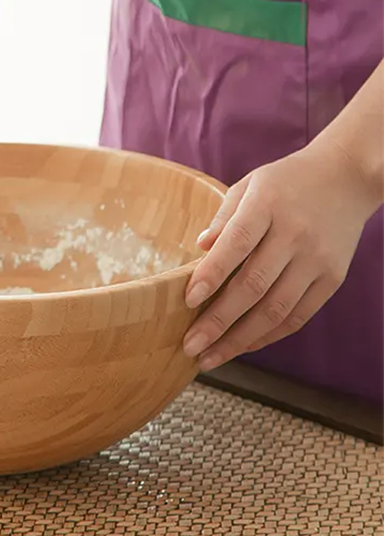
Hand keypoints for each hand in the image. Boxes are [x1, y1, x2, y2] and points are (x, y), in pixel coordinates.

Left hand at [182, 140, 379, 370]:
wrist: (347, 177)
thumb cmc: (285, 182)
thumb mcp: (249, 185)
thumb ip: (223, 217)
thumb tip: (199, 248)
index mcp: (267, 205)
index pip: (236, 244)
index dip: (211, 274)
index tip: (187, 301)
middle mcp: (295, 235)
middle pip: (254, 286)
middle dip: (218, 321)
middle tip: (190, 345)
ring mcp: (317, 260)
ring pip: (276, 310)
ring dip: (239, 339)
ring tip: (209, 358)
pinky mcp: (333, 278)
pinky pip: (298, 315)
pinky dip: (268, 335)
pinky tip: (241, 346)